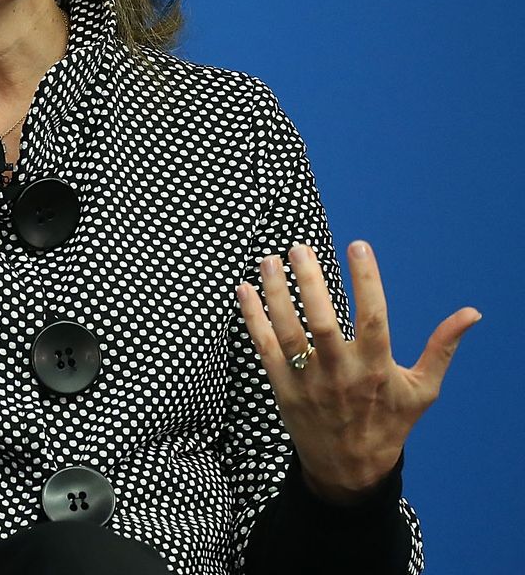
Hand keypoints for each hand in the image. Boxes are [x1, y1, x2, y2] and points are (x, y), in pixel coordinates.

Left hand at [236, 240, 478, 502]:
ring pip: (288, 331)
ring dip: (276, 293)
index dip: (366, 280)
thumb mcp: (422, 390)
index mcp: (377, 368)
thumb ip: (442, 348)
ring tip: (269, 259)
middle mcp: (341, 373)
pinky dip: (252, 317)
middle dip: (309, 282)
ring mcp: (308, 381)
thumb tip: (472, 313)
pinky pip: (264, 347)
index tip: (358, 245)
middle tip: (299, 247)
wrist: (350, 470)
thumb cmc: (390, 424)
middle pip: (322, 321)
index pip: (373, 316)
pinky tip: (244, 289)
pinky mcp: (283, 388)